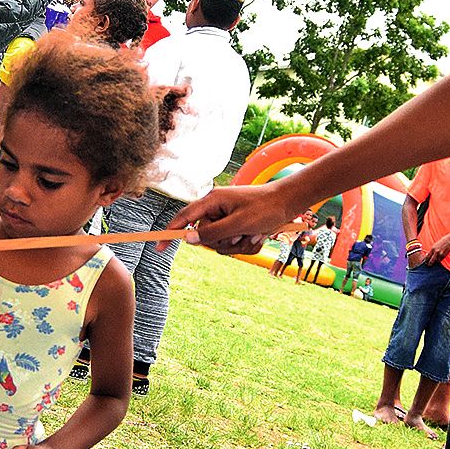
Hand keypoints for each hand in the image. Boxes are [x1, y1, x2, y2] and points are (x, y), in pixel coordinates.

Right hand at [170, 183, 289, 254]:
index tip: (159, 247)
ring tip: (254, 234)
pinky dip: (246, 244)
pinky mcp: (237, 227)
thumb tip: (188, 240)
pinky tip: (259, 235)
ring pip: (220, 244)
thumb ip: (212, 232)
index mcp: (212, 201)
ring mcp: (227, 219)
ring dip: (238, 244)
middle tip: (241, 235)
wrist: (290, 203)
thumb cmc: (266, 208)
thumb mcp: (238, 223)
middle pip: (205, 237)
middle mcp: (217, 210)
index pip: (184, 218)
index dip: (170, 232)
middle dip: (223, 241)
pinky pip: (233, 245)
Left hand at [413, 238, 449, 266]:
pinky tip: (440, 257)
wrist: (449, 240)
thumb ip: (432, 250)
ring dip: (436, 261)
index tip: (425, 262)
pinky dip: (440, 259)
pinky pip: (441, 259)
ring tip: (436, 259)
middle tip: (429, 265)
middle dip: (430, 264)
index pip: (427, 256)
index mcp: (432, 248)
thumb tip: (428, 255)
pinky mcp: (445, 255)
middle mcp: (436, 251)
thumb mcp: (435, 245)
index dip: (426, 260)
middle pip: (431, 261)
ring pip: (437, 261)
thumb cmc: (442, 242)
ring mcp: (441, 254)